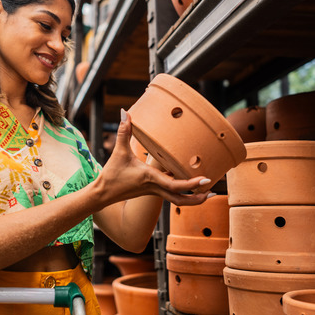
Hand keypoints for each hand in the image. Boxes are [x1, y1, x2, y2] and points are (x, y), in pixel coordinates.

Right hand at [92, 109, 212, 206]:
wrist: (102, 194)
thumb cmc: (112, 175)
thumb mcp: (119, 152)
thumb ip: (124, 132)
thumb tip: (126, 113)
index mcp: (150, 178)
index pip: (176, 185)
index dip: (192, 184)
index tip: (205, 180)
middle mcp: (155, 187)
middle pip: (181, 200)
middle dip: (198, 198)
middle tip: (212, 191)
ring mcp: (154, 191)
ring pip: (177, 200)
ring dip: (192, 198)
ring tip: (206, 190)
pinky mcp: (151, 191)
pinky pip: (170, 193)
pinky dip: (181, 190)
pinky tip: (188, 182)